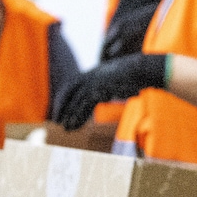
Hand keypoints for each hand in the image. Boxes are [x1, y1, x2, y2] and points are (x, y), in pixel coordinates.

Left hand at [54, 54, 168, 128]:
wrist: (140, 69)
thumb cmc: (131, 76)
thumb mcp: (115, 81)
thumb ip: (106, 88)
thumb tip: (102, 96)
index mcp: (92, 73)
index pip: (71, 86)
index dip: (64, 99)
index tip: (60, 111)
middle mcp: (90, 76)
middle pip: (69, 92)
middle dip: (62, 107)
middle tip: (57, 121)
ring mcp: (94, 81)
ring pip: (76, 101)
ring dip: (69, 115)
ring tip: (65, 128)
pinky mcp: (100, 88)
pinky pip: (85, 105)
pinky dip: (78, 116)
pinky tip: (74, 125)